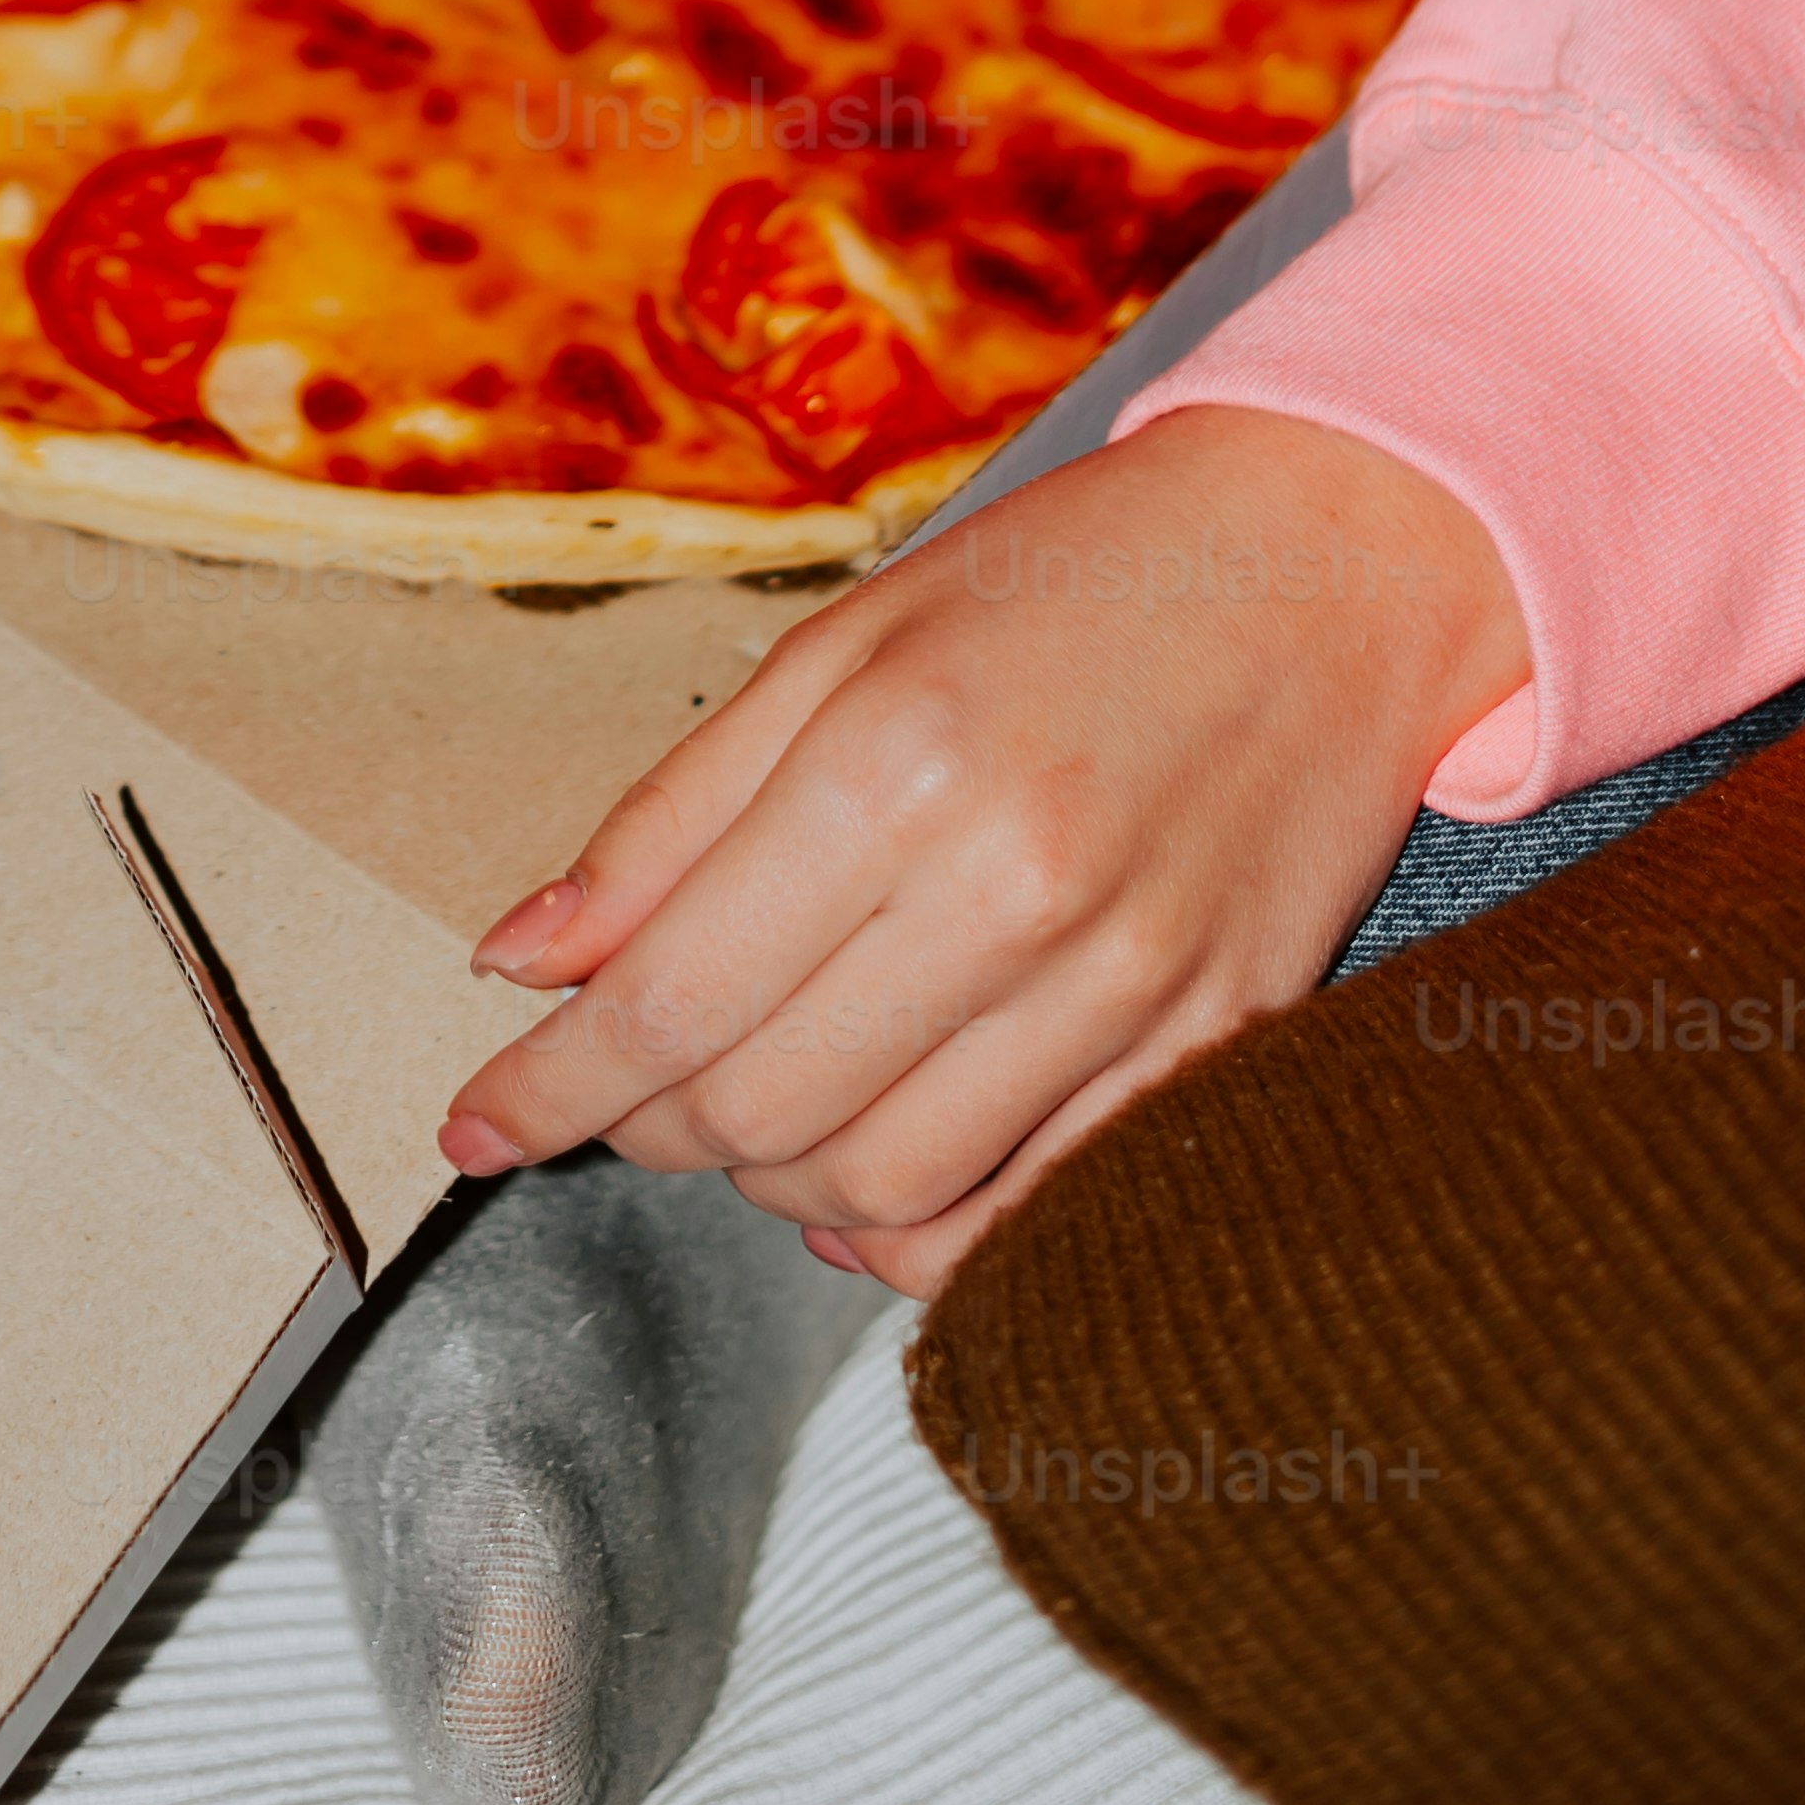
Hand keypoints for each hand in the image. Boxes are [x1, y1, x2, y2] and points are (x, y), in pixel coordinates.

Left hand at [438, 406, 1527, 1300]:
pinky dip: (919, 1239)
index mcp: (898, 762)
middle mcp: (1015, 889)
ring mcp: (1131, 987)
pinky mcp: (1216, 1050)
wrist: (1332, 566)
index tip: (473, 1127)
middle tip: (616, 1089)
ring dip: (771, 1184)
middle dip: (649, 1127)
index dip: (550, 1086)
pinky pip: (1030, 1220)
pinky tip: (868, 1184)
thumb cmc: (1068, 584)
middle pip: (763, 1109)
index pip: (671, 998)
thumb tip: (522, 957)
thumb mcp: (842, 647)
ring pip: (883, 1189)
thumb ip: (674, 818)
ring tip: (744, 1116)